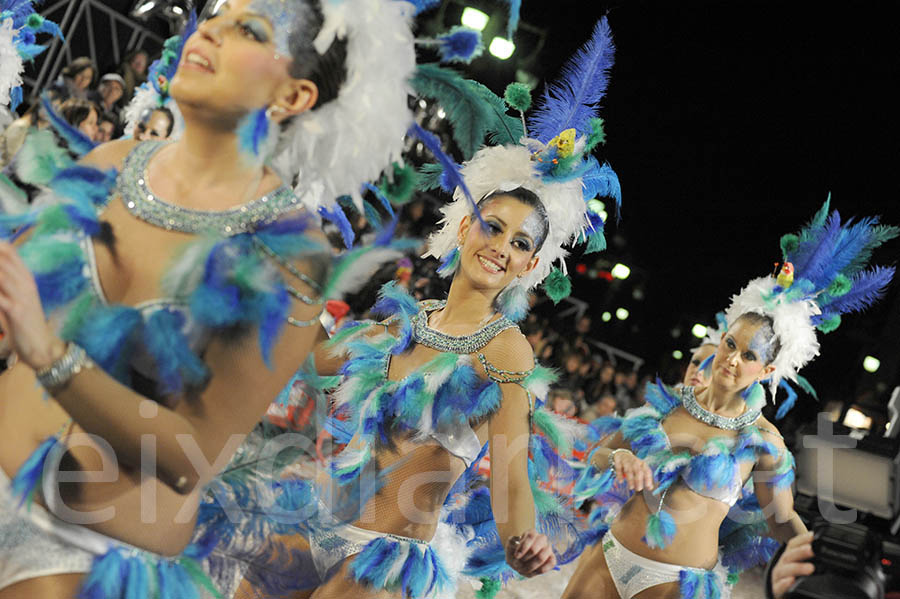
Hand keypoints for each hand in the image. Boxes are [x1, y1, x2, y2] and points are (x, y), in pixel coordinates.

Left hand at [0, 242, 64, 369]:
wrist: (41, 346)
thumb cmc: (25, 322)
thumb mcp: (17, 298)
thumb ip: (5, 284)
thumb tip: (0, 274)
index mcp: (25, 276)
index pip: (8, 250)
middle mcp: (25, 282)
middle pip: (1, 258)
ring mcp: (21, 295)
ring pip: (0, 276)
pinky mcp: (16, 310)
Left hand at [506, 529, 556, 576]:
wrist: (520, 561)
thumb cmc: (515, 552)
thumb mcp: (509, 547)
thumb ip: (511, 546)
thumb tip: (517, 550)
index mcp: (531, 533)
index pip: (531, 536)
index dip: (523, 547)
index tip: (516, 556)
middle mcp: (541, 539)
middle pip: (534, 549)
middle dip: (524, 559)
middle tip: (517, 565)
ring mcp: (548, 548)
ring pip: (541, 557)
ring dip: (530, 566)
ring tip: (522, 570)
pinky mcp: (552, 558)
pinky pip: (550, 564)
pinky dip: (539, 570)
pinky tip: (532, 572)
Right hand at [612, 449, 654, 491]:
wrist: (622, 454)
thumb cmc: (634, 465)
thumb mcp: (641, 469)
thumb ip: (645, 478)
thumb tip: (650, 488)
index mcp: (642, 464)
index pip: (647, 471)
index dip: (648, 479)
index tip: (648, 487)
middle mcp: (635, 462)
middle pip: (638, 471)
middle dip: (639, 480)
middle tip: (639, 489)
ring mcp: (627, 461)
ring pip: (629, 470)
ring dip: (630, 479)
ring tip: (631, 487)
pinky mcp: (619, 461)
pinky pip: (619, 468)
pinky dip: (620, 475)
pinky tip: (621, 481)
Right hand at [771, 531, 814, 598]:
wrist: (779, 592)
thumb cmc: (792, 577)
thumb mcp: (798, 564)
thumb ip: (810, 558)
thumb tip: (825, 549)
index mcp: (789, 557)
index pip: (793, 545)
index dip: (801, 539)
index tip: (812, 536)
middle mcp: (782, 565)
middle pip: (789, 556)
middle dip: (800, 552)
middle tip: (812, 550)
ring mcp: (778, 577)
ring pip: (784, 570)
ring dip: (797, 568)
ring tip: (810, 568)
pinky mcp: (775, 590)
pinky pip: (778, 586)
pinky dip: (784, 583)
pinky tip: (791, 580)